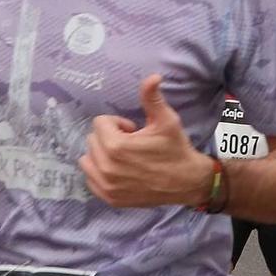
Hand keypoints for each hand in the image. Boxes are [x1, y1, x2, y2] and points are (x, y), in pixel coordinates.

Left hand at [80, 75, 206, 207]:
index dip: (118, 124)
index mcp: (116, 146)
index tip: (134, 132)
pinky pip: (90, 179)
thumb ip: (152, 98)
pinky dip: (100, 173)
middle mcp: (106, 167)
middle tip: (132, 145)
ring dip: (101, 155)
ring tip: (124, 158)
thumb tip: (153, 77)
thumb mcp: (166, 120)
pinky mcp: (109, 198)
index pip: (100, 123)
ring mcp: (106, 185)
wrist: (187, 182)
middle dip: (109, 138)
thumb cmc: (175, 149)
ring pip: (88, 159)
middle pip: (92, 140)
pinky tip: (120, 171)